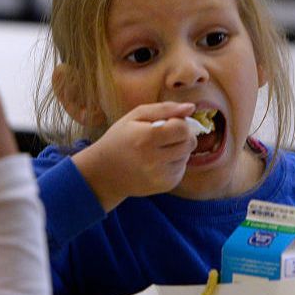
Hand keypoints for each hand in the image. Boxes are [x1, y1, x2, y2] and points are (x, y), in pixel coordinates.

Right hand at [71, 102, 196, 210]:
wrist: (104, 172)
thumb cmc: (120, 139)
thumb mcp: (135, 116)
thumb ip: (165, 109)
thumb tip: (191, 107)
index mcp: (146, 138)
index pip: (183, 129)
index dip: (179, 122)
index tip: (168, 123)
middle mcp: (154, 160)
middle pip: (189, 143)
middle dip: (182, 136)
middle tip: (165, 135)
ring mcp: (160, 176)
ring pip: (187, 156)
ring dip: (178, 150)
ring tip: (158, 149)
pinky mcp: (165, 186)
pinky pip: (182, 169)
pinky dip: (174, 163)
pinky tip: (157, 161)